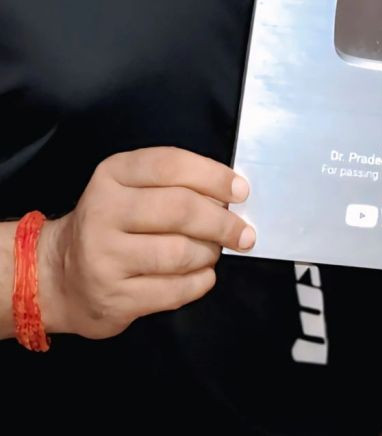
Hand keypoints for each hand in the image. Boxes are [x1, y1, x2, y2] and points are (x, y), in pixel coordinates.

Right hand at [36, 147, 253, 338]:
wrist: (58, 275)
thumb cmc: (110, 225)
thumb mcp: (128, 188)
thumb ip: (172, 184)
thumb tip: (229, 195)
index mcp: (111, 175)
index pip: (170, 165)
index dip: (213, 176)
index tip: (240, 190)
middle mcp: (103, 211)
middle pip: (179, 209)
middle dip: (221, 221)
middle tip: (242, 231)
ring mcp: (105, 257)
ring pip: (179, 252)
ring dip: (209, 253)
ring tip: (212, 252)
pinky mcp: (114, 297)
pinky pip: (174, 290)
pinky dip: (200, 282)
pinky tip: (202, 275)